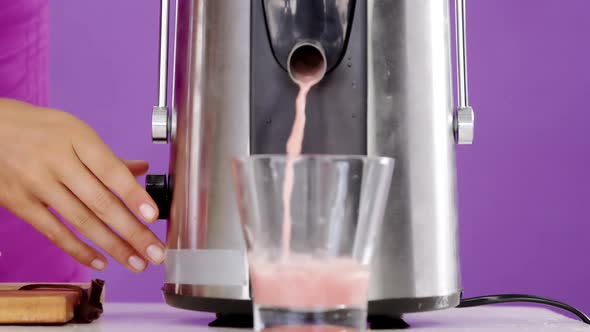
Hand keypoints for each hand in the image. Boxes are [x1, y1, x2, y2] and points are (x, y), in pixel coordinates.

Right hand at [0, 98, 164, 272]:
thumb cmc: (40, 130)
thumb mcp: (76, 132)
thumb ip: (108, 157)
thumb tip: (142, 169)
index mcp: (78, 139)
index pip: (112, 171)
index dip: (134, 195)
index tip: (154, 216)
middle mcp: (58, 161)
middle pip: (101, 202)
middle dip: (132, 231)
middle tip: (155, 252)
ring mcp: (37, 183)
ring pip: (81, 221)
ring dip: (113, 246)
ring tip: (136, 262)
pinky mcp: (19, 203)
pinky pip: (54, 232)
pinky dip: (79, 250)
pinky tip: (101, 261)